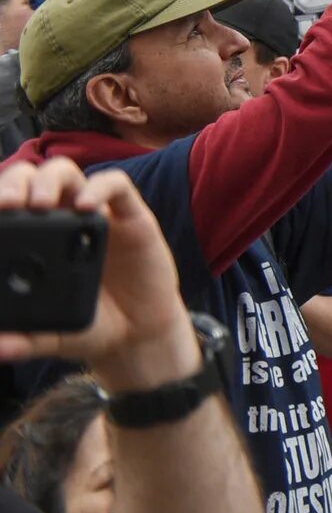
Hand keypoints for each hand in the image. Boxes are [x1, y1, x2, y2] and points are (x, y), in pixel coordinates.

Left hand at [0, 158, 195, 392]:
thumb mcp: (48, 337)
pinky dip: (99, 188)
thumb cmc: (89, 327)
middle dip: (13, 184)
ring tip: (39, 203)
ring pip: (65, 172)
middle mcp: (59, 220)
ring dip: (48, 180)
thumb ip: (21, 341)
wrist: (138, 334)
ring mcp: (95, 214)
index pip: (7, 203)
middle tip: (6, 206)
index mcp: (32, 241)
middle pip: (30, 178)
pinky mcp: (131, 215)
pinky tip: (86, 207)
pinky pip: (116, 185)